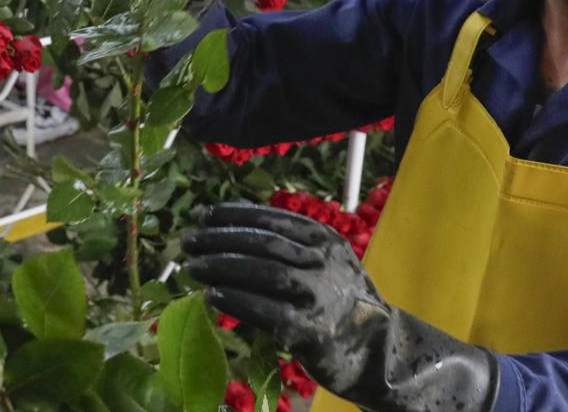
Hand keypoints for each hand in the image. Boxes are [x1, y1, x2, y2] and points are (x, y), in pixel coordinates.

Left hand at [183, 203, 498, 411]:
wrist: (379, 352)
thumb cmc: (341, 305)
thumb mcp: (326, 263)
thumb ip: (291, 247)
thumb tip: (231, 232)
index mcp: (326, 239)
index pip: (272, 218)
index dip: (234, 215)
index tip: (204, 216)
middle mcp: (324, 262)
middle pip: (263, 243)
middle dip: (220, 240)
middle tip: (189, 242)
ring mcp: (319, 295)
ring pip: (263, 272)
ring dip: (222, 267)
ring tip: (194, 267)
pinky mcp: (310, 329)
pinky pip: (266, 311)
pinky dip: (236, 301)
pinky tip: (213, 296)